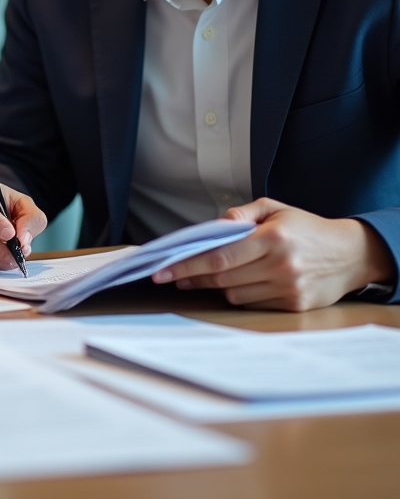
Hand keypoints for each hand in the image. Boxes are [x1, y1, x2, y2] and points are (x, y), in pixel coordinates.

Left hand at [151, 198, 395, 310]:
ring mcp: (288, 288)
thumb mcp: (274, 209)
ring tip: (202, 277)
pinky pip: (252, 303)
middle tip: (171, 276)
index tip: (163, 270)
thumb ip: (241, 215)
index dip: (187, 265)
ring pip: (234, 294)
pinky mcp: (294, 305)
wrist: (350, 254)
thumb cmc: (306, 228)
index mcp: (272, 238)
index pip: (218, 257)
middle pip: (222, 278)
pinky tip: (233, 283)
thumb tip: (213, 225)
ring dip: (214, 286)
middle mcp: (280, 265)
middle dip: (191, 277)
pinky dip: (238, 294)